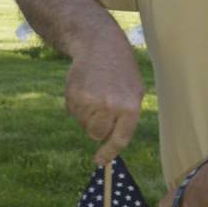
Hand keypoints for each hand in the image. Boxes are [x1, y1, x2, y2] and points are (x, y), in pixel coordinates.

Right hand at [65, 42, 143, 164]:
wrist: (100, 45)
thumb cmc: (121, 71)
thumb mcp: (135, 92)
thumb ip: (127, 118)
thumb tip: (113, 143)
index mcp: (130, 108)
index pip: (119, 140)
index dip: (108, 153)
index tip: (99, 161)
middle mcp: (110, 107)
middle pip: (97, 134)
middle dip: (97, 127)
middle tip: (101, 107)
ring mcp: (91, 101)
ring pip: (83, 123)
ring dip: (87, 113)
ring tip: (95, 91)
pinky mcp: (74, 95)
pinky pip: (73, 112)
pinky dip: (77, 104)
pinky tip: (85, 87)